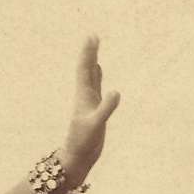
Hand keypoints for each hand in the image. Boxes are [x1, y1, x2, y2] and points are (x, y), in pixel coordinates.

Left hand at [63, 36, 120, 175]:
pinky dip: (98, 77)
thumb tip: (116, 92)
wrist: (77, 157)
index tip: (91, 37)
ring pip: (91, 77)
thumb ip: (105, 108)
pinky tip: (98, 71)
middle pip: (87, 70)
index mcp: (83, 96)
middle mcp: (85, 96)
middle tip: (93, 36)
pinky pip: (97, 88)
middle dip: (90, 53)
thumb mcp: (96, 125)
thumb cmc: (84, 143)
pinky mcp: (95, 109)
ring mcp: (90, 102)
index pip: (85, 70)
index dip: (88, 54)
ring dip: (93, 62)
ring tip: (94, 48)